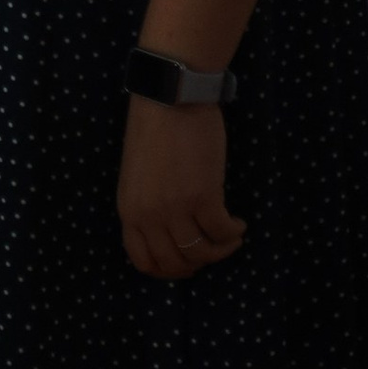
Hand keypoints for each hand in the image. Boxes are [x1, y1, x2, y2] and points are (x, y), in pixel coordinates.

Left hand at [117, 97, 244, 279]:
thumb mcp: (139, 176)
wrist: (170, 98)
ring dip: (221, 249)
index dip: (170, 270)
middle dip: (199, 263)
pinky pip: (222, 233)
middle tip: (213, 249)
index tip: (188, 263)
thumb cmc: (155, 130)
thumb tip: (170, 234)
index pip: (145, 261)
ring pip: (202, 253)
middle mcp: (148, 215)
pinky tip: (238, 222)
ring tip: (231, 235)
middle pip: (176, 263)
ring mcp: (175, 208)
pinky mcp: (203, 197)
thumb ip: (147, 206)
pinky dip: (234, 233)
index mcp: (129, 210)